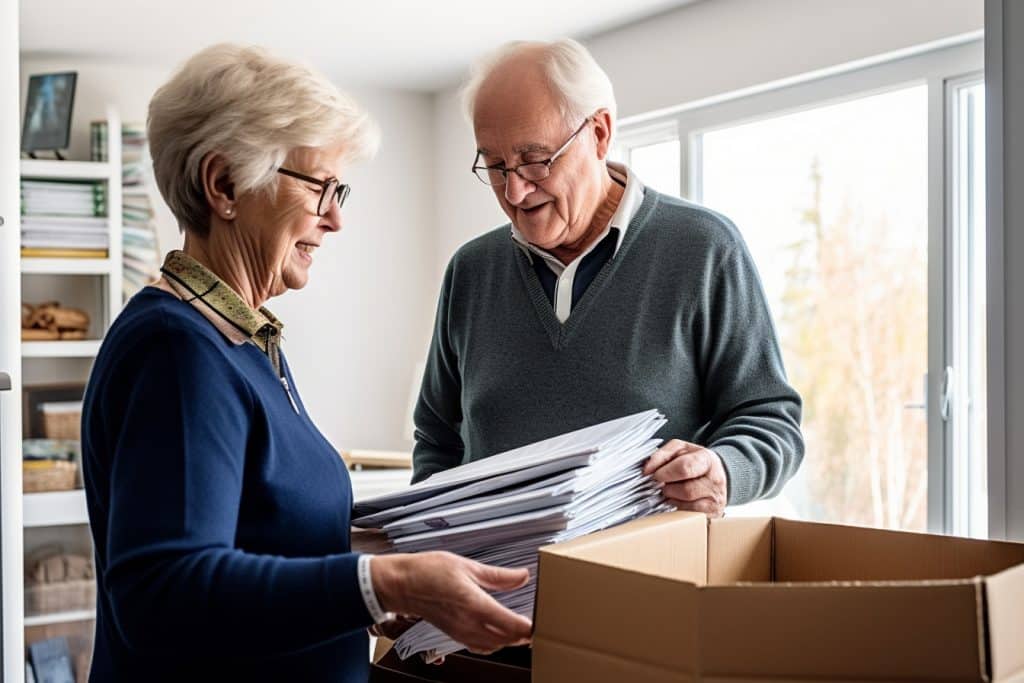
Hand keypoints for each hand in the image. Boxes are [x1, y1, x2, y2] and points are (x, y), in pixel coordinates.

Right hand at [370, 552, 531, 654]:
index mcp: (474, 605)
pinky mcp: (454, 634)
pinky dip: (493, 643)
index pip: (511, 625)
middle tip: (538, 623)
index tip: (542, 620)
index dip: (529, 627)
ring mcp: (460, 632)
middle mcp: (468, 624)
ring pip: (493, 646)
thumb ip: (498, 576)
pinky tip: (498, 632)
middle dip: (523, 635)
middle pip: (505, 639)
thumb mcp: (467, 566)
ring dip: (509, 640)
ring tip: (521, 629)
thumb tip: (522, 576)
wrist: (402, 585)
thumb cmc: (429, 571)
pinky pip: (479, 646)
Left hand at [643, 439, 727, 516]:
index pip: (685, 468)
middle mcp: (715, 481)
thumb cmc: (694, 462)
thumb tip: (647, 469)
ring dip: (671, 499)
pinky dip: (677, 509)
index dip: (666, 473)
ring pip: (686, 505)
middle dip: (668, 488)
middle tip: (662, 484)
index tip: (656, 475)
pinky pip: (688, 516)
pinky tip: (677, 500)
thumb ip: (662, 455)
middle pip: (686, 490)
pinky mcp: (712, 514)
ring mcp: (715, 500)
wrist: (714, 475)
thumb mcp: (679, 450)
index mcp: (707, 460)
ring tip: (670, 491)